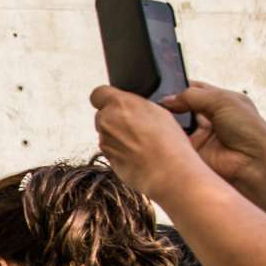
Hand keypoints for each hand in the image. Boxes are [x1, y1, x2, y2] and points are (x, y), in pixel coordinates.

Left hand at [89, 84, 211, 203]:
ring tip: (141, 142)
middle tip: (135, 125)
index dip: (105, 98)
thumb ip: (135, 106)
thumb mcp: (157, 110)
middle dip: (114, 119)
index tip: (114, 103)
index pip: (98, 94)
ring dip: (118, 136)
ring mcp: (104, 142)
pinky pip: (110, 150)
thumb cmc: (167, 141)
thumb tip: (129, 108)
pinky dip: (120, 151)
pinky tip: (138, 154)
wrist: (167, 171)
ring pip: (106, 134)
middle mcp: (106, 121)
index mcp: (119, 103)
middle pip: (102, 115)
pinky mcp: (107, 159)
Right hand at [165, 82, 265, 188]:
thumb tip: (168, 98)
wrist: (253, 163)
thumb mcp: (222, 100)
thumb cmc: (250, 131)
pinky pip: (173, 142)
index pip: (194, 90)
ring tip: (161, 116)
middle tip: (159, 102)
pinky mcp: (192, 152)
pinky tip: (163, 132)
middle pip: (181, 106)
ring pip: (175, 124)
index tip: (163, 86)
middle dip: (170, 104)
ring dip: (168, 120)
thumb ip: (193, 95)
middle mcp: (209, 118)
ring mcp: (200, 135)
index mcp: (220, 101)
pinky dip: (167, 137)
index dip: (178, 87)